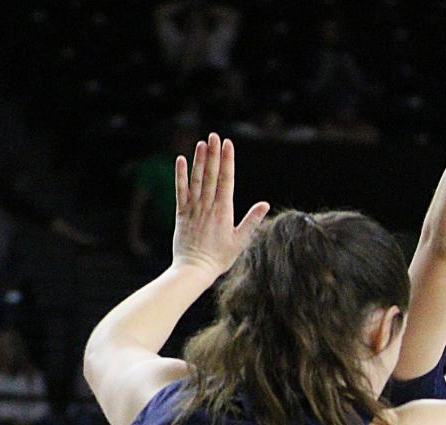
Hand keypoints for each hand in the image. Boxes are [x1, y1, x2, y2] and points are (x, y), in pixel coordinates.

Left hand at [171, 133, 268, 276]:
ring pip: (197, 179)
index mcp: (223, 211)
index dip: (227, 161)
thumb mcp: (241, 241)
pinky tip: (181, 160)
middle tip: (215, 136)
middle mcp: (208, 206)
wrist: (195, 268)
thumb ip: (251, 221)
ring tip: (202, 143)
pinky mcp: (181, 213)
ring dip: (199, 160)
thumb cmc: (220, 258)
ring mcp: (193, 208)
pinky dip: (180, 175)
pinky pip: (180, 190)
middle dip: (214, 154)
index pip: (226, 180)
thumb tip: (264, 204)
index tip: (228, 144)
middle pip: (212, 175)